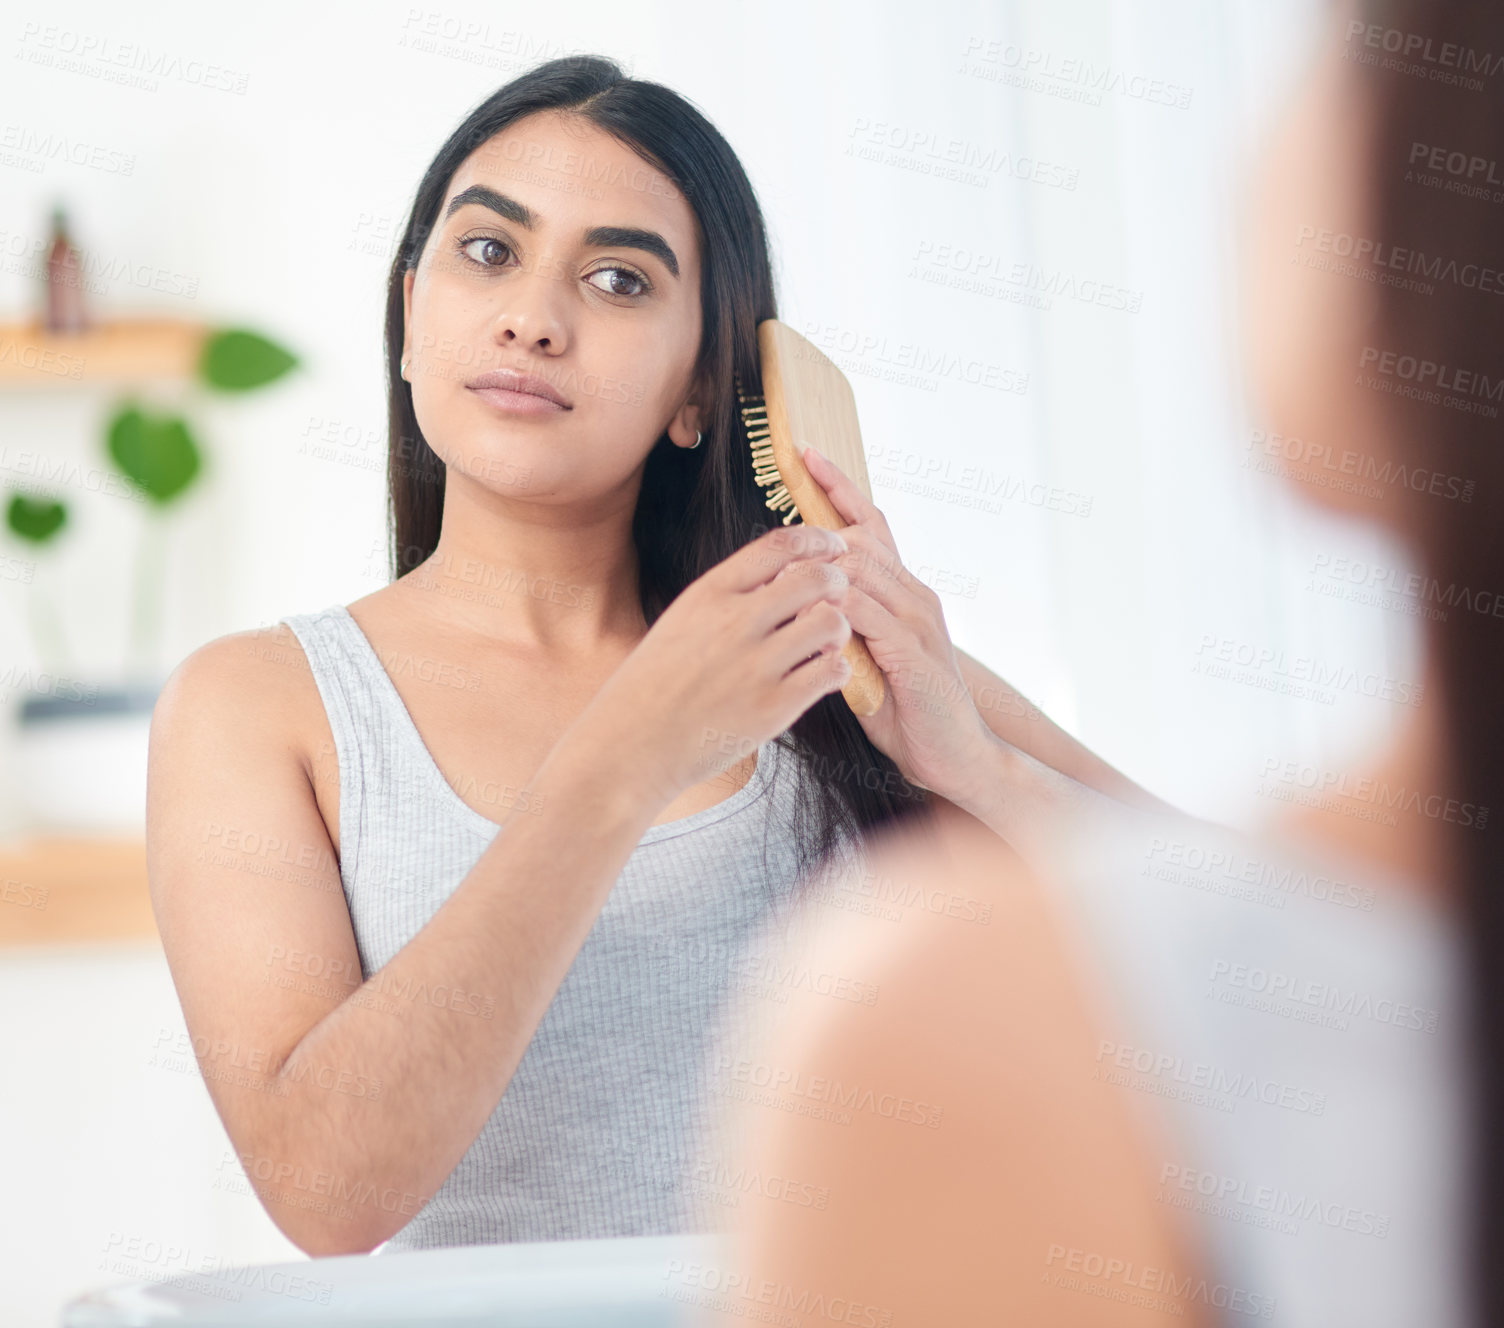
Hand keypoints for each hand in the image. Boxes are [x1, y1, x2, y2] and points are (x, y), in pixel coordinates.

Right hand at [582, 523, 853, 808]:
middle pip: (817, 578)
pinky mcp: (772, 708)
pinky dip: (837, 669)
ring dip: (840, 629)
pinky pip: (832, 672)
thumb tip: (781, 574)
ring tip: (826, 643)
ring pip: (832, 623)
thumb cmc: (654, 684)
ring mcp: (756, 666)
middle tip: (838, 597)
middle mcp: (735, 622)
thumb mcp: (681, 621)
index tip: (834, 546)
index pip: (779, 545)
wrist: (630, 745)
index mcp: (710, 593)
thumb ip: (728, 597)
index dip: (817, 539)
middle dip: (838, 582)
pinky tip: (823, 675)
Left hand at [800, 444, 995, 805]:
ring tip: (780, 564)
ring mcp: (919, 621)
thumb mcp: (868, 660)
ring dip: (818, 563)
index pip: (873, 526)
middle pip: (862, 537)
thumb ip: (843, 628)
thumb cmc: (909, 712)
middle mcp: (916, 595)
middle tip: (777, 512)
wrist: (958, 758)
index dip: (840, 489)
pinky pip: (867, 616)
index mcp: (904, 593)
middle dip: (817, 520)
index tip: (807, 455)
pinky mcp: (915, 653)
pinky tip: (808, 608)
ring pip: (862, 568)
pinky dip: (833, 608)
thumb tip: (801, 604)